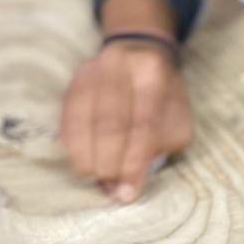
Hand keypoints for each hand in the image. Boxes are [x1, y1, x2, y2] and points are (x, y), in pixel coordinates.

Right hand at [60, 41, 192, 202]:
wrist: (140, 52)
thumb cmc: (161, 94)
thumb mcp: (176, 116)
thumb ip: (160, 145)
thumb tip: (129, 181)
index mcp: (152, 72)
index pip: (142, 124)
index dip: (133, 163)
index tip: (128, 192)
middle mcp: (120, 66)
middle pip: (109, 122)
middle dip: (108, 163)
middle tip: (110, 188)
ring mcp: (93, 71)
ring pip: (82, 120)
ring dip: (86, 157)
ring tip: (94, 179)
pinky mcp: (75, 81)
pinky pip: (67, 117)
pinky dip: (72, 144)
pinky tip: (80, 161)